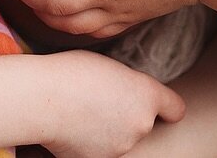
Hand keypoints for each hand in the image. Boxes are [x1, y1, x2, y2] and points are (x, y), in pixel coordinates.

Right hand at [41, 50, 185, 157]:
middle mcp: (142, 124)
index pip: (175, 109)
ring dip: (108, 131)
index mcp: (146, 94)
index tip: (160, 108)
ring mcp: (122, 147)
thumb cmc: (70, 72)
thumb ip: (126, 84)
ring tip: (81, 113)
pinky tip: (73, 129)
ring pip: (120, 138)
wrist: (42, 99)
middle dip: (127, 116)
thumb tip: (124, 95)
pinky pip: (101, 151)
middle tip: (99, 101)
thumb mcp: (108, 66)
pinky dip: (90, 144)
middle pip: (142, 123)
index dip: (166, 108)